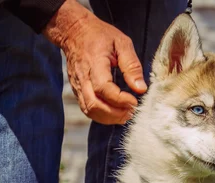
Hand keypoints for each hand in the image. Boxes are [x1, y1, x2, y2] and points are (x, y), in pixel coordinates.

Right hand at [43, 0, 146, 124]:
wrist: (74, 32)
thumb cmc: (99, 35)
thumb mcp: (122, 43)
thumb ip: (132, 66)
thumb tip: (141, 88)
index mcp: (94, 63)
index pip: (103, 89)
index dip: (120, 100)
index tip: (134, 101)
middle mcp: (83, 77)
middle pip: (94, 105)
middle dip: (115, 114)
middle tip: (131, 110)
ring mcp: (78, 86)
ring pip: (90, 111)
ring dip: (109, 118)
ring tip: (126, 113)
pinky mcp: (78, 91)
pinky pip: (88, 109)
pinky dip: (102, 116)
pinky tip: (116, 112)